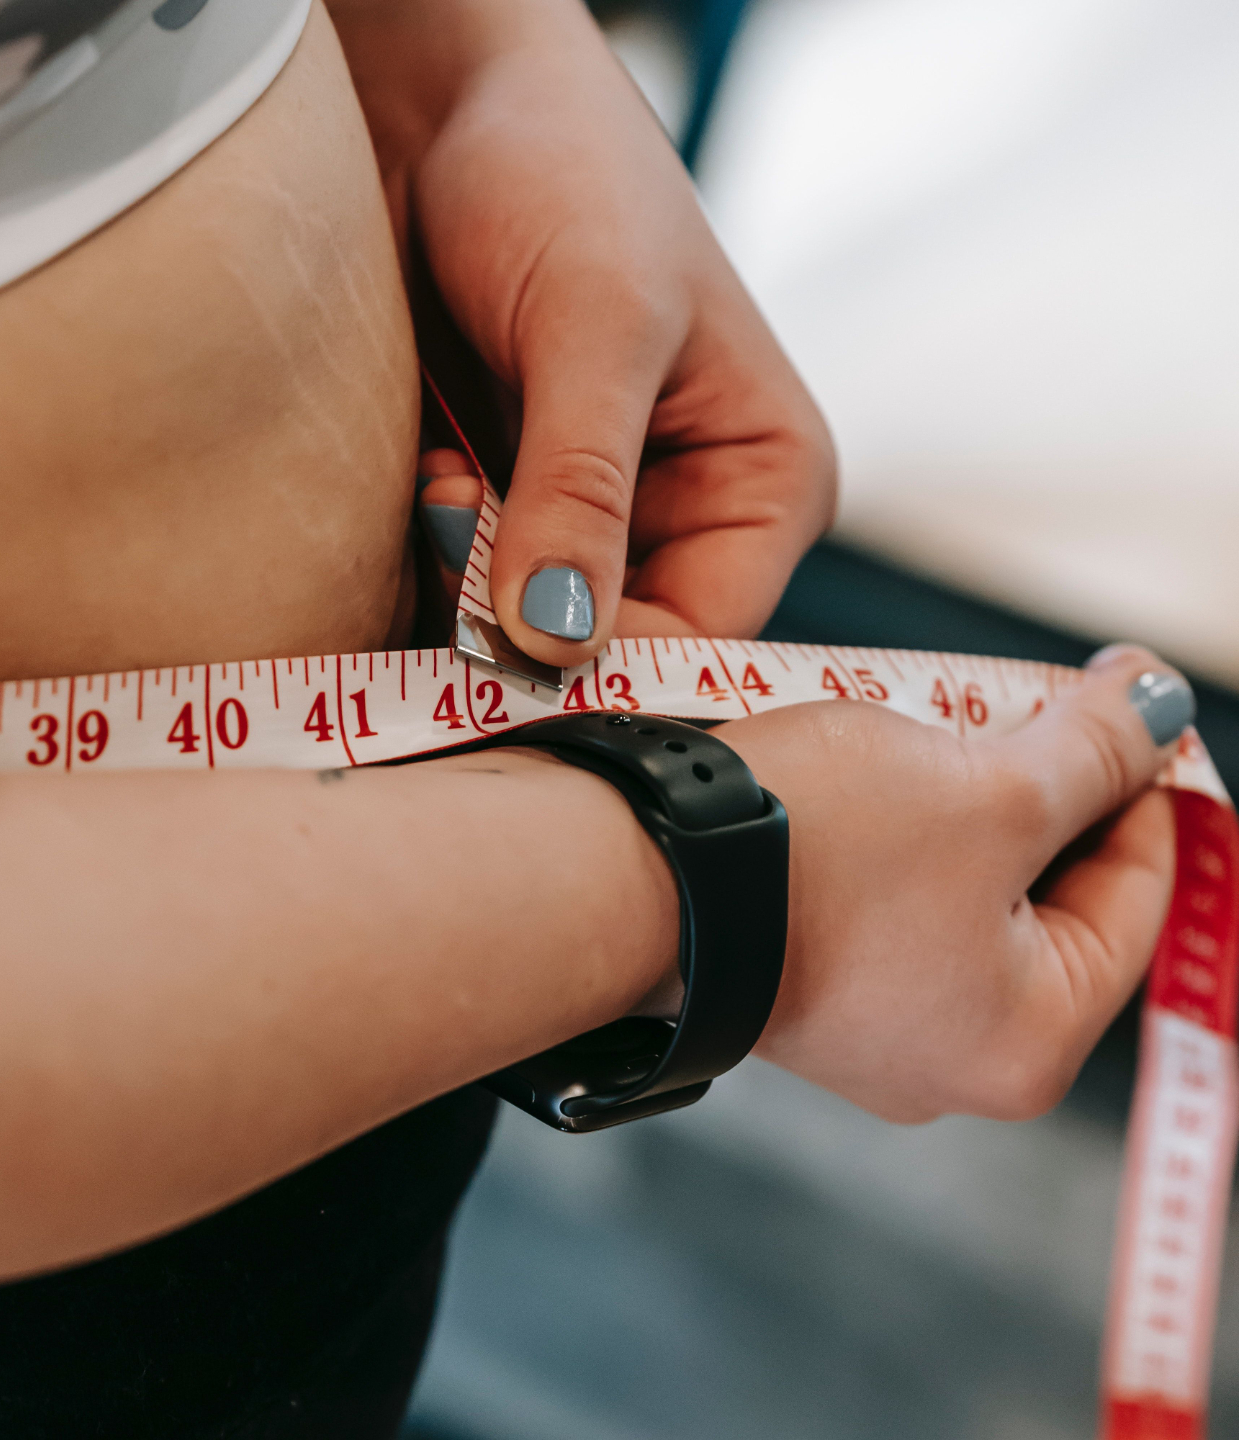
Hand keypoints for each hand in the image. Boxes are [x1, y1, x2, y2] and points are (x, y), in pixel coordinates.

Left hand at [332, 0, 834, 663]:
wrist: (445, 98)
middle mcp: (683, 513)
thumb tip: (557, 636)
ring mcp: (589, 513)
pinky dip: (436, 555)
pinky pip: (468, 583)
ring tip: (446, 478)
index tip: (513, 657)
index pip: (704, 636)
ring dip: (470, 584)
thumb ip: (582, 487)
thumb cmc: (565, 171)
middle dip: (527, 621)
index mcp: (761, 481)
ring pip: (530, 625)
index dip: (613, 666)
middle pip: (612, 644)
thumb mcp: (596, 326)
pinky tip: (428, 473)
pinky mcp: (508, 498)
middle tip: (458, 545)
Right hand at [715, 646, 1188, 1122]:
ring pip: (958, 892)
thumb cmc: (808, 853)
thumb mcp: (986, 787)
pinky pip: (884, 902)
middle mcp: (950, 1058)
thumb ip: (1093, 749)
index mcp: (1027, 1042)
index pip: (1135, 899)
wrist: (626, 871)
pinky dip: (896, 834)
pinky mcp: (800, 981)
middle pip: (1043, 898)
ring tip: (943, 725)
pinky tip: (873, 772)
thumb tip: (1160, 706)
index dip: (1141, 787)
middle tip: (1030, 703)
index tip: (1130, 710)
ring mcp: (866, 1026)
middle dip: (1044, 790)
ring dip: (965, 803)